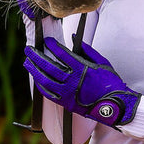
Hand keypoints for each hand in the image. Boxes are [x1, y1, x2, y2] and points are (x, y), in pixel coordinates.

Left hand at [23, 36, 138, 127]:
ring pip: (45, 80)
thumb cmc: (110, 84)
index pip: (62, 53)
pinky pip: (49, 94)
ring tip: (28, 62)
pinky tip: (37, 79)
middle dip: (37, 56)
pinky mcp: (66, 103)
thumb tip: (74, 38)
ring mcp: (67, 93)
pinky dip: (41, 85)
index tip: (47, 40)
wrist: (115, 106)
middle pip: (49, 65)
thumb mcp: (102, 63)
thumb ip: (87, 50)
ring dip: (34, 70)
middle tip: (28, 49)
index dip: (52, 45)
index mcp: (82, 68)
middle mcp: (72, 80)